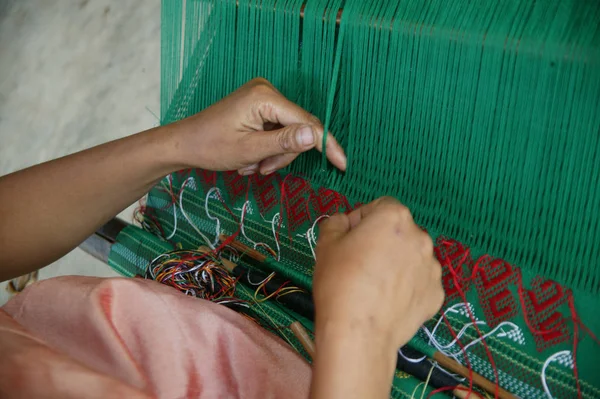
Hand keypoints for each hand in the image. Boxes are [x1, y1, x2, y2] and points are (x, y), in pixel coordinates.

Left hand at [169, 78, 346, 174]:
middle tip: (262, 169)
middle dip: (283, 154)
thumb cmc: (211, 147)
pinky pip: (277, 131)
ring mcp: (264, 97)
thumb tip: (314, 136)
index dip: (326, 144)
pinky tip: (251, 158)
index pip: (306, 122)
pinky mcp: (260, 106)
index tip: (342, 164)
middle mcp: (267, 91)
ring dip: (274, 155)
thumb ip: (283, 142)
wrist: (185, 144)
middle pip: (298, 129)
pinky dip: (268, 149)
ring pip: (288, 134)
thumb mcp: (249, 150)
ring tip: (252, 166)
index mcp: (265, 97)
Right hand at [313, 197, 443, 349]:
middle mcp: (420, 237)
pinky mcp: (436, 295)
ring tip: (374, 285)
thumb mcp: (326, 243)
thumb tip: (343, 221)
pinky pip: (419, 283)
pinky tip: (387, 301)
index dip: (362, 220)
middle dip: (381, 242)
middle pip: (398, 232)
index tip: (348, 239)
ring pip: (410, 258)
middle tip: (359, 263)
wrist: (359, 332)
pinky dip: (406, 288)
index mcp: (394, 217)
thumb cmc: (340, 282)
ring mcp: (432, 268)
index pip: (379, 207)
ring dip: (396, 264)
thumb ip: (336, 222)